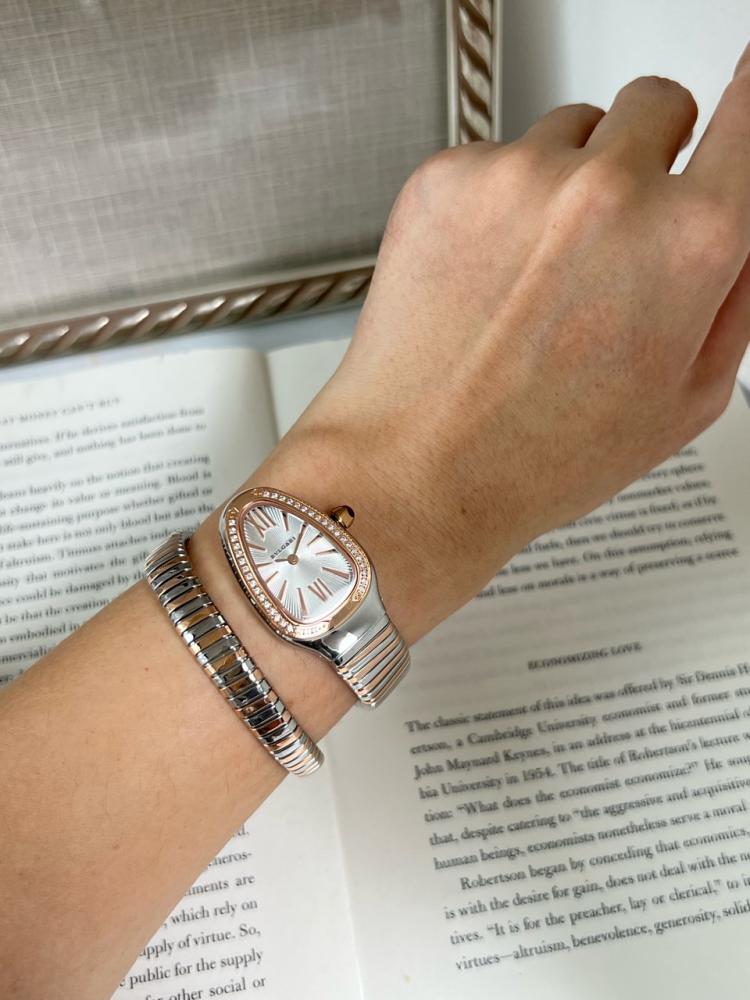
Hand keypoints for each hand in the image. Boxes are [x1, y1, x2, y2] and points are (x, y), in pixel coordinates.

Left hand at [253, 51, 749, 641]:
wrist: (414, 469)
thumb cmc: (539, 457)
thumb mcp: (687, 398)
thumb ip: (734, 293)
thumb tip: (736, 225)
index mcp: (688, 241)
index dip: (744, 110)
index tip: (734, 112)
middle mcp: (607, 190)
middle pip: (654, 105)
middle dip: (646, 159)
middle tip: (614, 236)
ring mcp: (517, 176)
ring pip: (570, 132)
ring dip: (566, 183)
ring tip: (535, 279)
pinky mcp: (444, 178)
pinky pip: (494, 159)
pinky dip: (495, 202)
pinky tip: (483, 278)